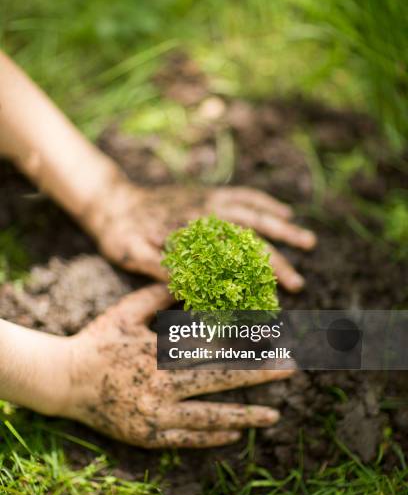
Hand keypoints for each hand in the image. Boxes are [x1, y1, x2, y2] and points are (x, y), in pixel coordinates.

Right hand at [62, 284, 293, 447]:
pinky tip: (236, 433)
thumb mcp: (125, 311)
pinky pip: (187, 438)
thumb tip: (185, 279)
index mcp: (159, 352)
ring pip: (210, 416)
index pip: (211, 346)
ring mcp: (155, 414)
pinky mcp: (148, 435)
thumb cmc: (97, 341)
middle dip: (260, 373)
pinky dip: (213, 436)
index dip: (243, 341)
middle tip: (291, 368)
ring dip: (246, 415)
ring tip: (275, 415)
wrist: (64, 381)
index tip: (271, 336)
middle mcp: (161, 385)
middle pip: (220, 380)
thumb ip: (157, 295)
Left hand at [86, 180, 315, 291]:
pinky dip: (265, 202)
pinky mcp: (208, 195)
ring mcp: (208, 201)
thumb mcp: (131, 254)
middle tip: (298, 284)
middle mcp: (203, 214)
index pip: (228, 259)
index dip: (249, 280)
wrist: (112, 200)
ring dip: (282, 228)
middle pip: (248, 237)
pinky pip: (242, 195)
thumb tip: (193, 289)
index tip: (270, 299)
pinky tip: (285, 211)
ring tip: (309, 242)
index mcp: (188, 232)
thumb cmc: (120, 233)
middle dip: (276, 261)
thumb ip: (159, 268)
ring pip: (253, 213)